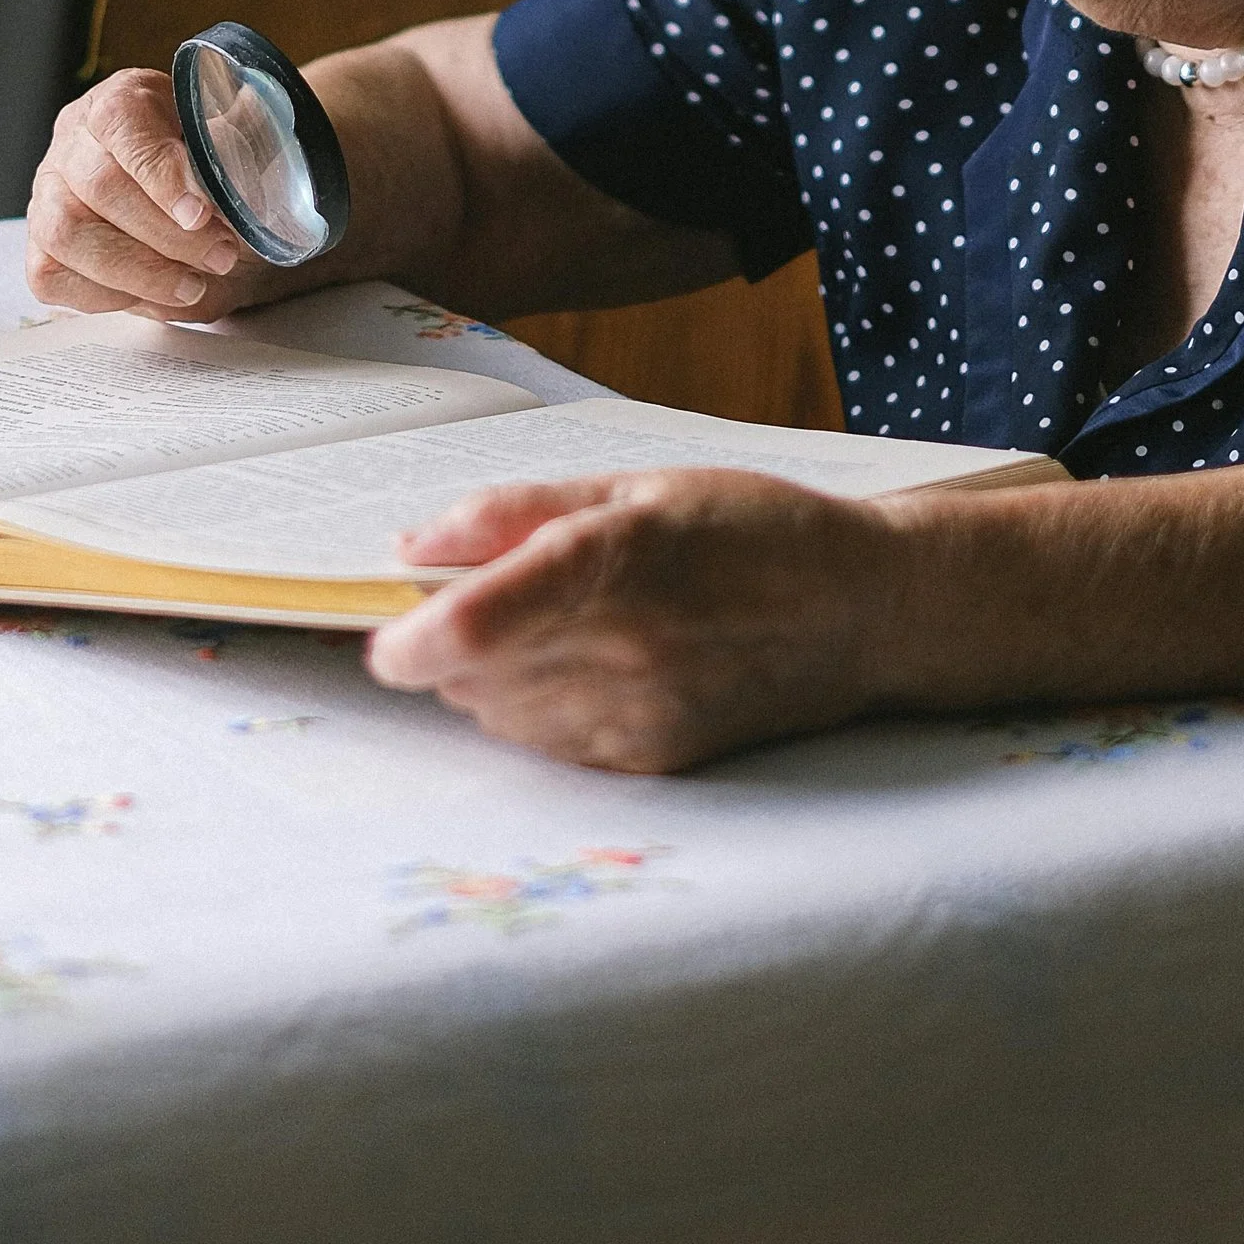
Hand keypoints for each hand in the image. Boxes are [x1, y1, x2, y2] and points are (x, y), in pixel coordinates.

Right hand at [25, 66, 255, 316]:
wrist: (207, 218)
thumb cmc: (215, 175)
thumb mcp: (236, 148)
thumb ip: (236, 144)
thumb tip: (243, 136)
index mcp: (121, 100)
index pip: (121, 120)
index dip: (159, 170)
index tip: (200, 213)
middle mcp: (74, 140)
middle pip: (99, 185)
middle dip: (165, 233)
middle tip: (219, 255)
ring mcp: (48, 194)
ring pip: (66, 234)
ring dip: (136, 270)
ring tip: (192, 285)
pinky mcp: (41, 247)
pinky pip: (51, 276)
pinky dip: (106, 295)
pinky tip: (152, 293)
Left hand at [364, 468, 898, 772]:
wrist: (860, 611)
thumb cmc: (748, 527)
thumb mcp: (635, 484)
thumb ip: (515, 513)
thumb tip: (410, 548)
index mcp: (613, 561)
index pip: (473, 626)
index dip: (406, 640)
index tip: (383, 633)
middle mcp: (622, 648)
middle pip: (472, 675)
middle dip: (450, 642)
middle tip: (483, 592)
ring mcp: (640, 714)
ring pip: (501, 715)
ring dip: (491, 676)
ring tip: (554, 624)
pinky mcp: (654, 760)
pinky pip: (551, 746)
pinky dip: (538, 710)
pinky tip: (587, 665)